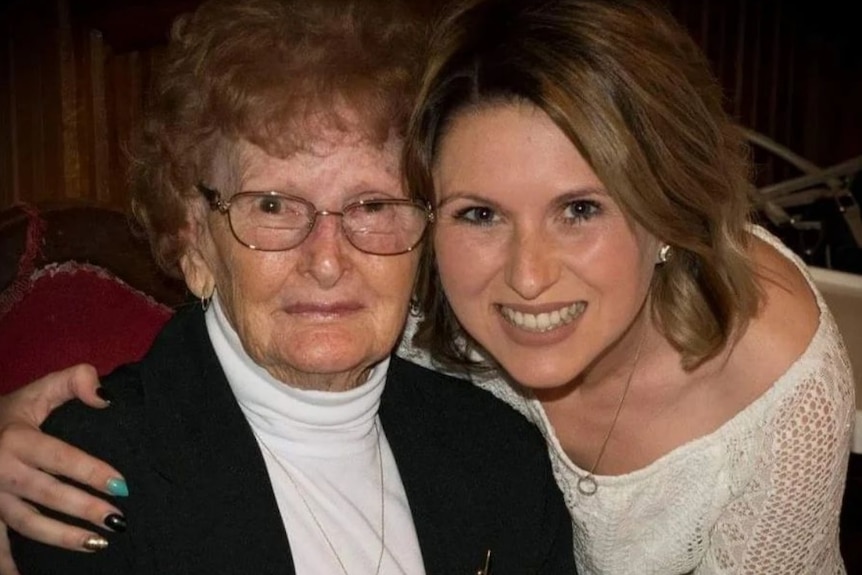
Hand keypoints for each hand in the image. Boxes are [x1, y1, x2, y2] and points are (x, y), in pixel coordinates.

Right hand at [0, 365, 125, 574]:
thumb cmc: (11, 412)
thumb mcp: (39, 389)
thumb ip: (75, 380)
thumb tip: (105, 396)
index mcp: (18, 439)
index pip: (61, 457)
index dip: (91, 471)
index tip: (122, 485)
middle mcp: (2, 470)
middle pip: (47, 494)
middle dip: (84, 510)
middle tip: (118, 521)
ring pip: (27, 522)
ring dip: (61, 537)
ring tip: (98, 545)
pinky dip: (7, 564)